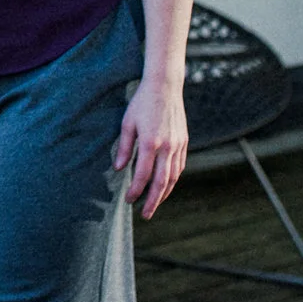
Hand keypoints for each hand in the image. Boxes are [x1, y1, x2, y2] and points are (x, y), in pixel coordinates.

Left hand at [115, 73, 187, 218]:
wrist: (165, 86)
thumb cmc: (142, 103)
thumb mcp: (127, 122)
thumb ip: (124, 147)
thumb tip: (119, 169)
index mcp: (150, 142)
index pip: (143, 175)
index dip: (136, 190)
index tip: (128, 200)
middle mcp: (167, 146)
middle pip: (161, 182)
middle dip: (153, 201)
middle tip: (145, 215)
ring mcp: (178, 145)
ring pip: (173, 177)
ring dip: (164, 193)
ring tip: (155, 204)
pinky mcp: (184, 142)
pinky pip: (179, 167)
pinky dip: (173, 180)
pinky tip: (165, 186)